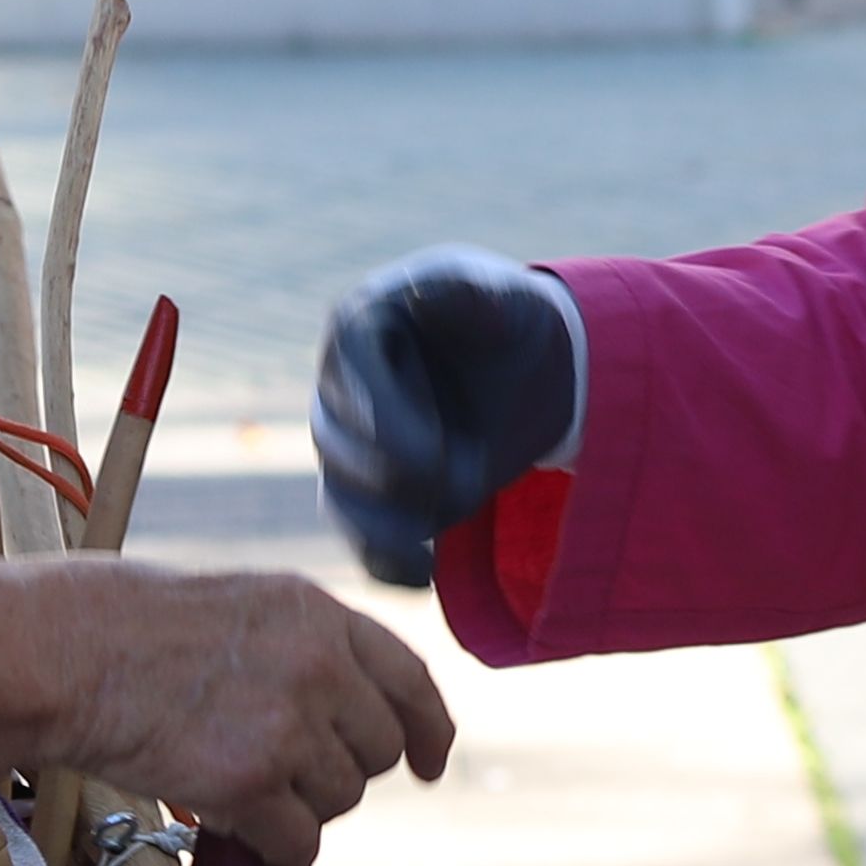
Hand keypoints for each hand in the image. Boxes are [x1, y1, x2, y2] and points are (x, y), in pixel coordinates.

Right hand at [0, 556, 451, 865]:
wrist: (64, 653)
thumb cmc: (131, 629)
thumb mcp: (241, 606)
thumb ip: (305, 648)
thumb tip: (347, 714)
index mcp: (319, 613)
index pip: (410, 678)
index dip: (428, 729)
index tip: (430, 764)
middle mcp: (320, 664)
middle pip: (375, 750)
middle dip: (338, 772)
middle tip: (278, 774)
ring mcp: (289, 723)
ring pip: (339, 799)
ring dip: (298, 808)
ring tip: (235, 783)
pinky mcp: (252, 781)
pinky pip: (300, 842)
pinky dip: (279, 851)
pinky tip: (242, 833)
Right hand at [315, 250, 581, 585]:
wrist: (525, 370)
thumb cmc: (504, 320)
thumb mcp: (496, 296)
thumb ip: (461, 290)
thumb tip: (418, 288)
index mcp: (358, 327)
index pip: (352, 373)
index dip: (387, 415)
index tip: (433, 451)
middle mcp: (340, 389)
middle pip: (340, 441)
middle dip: (399, 470)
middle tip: (467, 478)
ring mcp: (350, 446)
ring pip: (343, 495)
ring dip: (392, 519)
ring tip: (450, 524)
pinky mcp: (372, 494)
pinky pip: (360, 535)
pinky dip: (383, 562)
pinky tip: (420, 577)